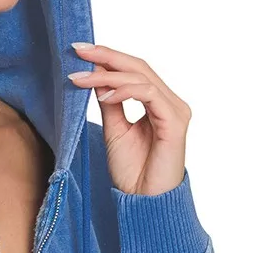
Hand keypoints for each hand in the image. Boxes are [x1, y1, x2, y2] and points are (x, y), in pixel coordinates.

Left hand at [68, 42, 189, 196]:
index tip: (79, 51)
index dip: (108, 58)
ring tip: (81, 79)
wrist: (143, 202)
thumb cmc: (133, 172)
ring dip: (108, 75)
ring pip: (142, 78)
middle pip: (139, 66)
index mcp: (158, 103)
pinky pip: (149, 95)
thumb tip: (95, 76)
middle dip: (106, 56)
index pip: (134, 70)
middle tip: (78, 50)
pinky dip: (125, 90)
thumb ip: (110, 103)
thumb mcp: (114, 130)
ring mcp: (175, 111)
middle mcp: (170, 102)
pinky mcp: (175, 122)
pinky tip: (104, 94)